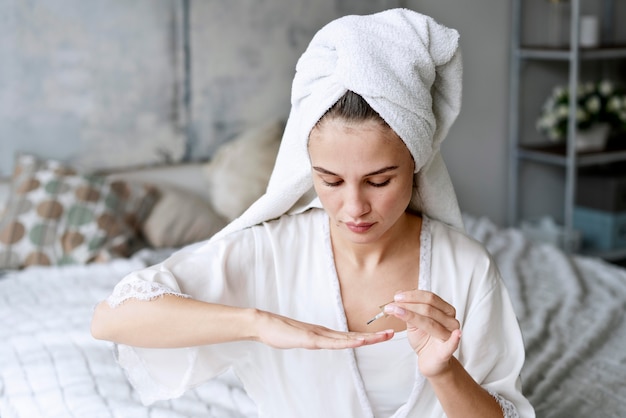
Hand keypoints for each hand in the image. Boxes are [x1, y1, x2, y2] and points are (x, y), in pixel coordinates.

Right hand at [254, 310, 393, 349]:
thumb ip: (311, 340)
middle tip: (392, 333)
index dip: (366, 337)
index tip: (382, 336)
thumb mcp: (300, 339)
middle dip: (373, 337)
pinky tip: (358, 342)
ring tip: (381, 338)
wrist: (263, 324)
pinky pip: (332, 342)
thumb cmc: (279, 331)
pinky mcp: (310, 339)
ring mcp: (318, 335)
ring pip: (346, 338)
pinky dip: (347, 342)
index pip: (349, 336)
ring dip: (365, 338)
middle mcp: (324, 333)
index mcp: (323, 334)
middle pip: (353, 336)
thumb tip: (321, 343)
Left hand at [383, 290, 460, 376]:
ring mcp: (450, 335)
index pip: (429, 298)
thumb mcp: (414, 322)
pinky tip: (456, 334)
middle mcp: (450, 320)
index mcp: (444, 310)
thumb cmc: (424, 338)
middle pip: (429, 308)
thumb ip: (409, 309)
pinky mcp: (448, 350)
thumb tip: (398, 295)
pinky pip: (453, 344)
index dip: (412, 296)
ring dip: (411, 316)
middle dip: (408, 305)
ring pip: (431, 322)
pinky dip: (455, 339)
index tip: (396, 297)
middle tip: (391, 306)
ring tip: (395, 312)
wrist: (429, 360)